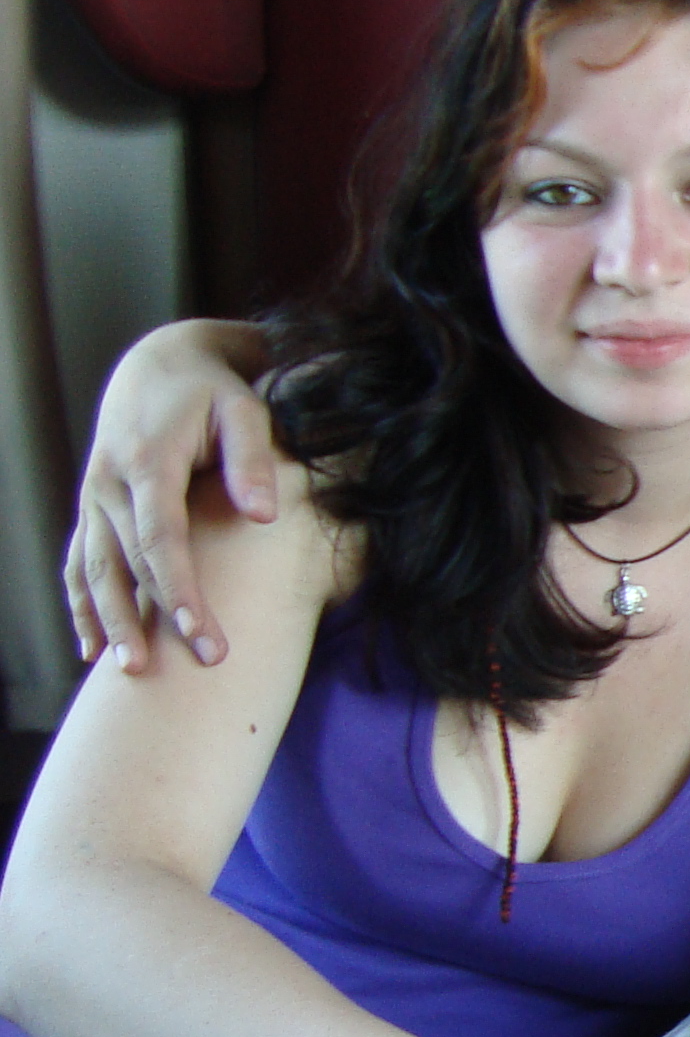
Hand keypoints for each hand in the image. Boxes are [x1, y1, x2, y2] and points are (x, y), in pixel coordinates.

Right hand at [65, 323, 276, 668]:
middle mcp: (109, 485)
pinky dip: (82, 605)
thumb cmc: (213, 390)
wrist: (159, 365)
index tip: (204, 635)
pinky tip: (92, 648)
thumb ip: (251, 458)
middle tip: (199, 666)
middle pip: (128, 565)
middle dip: (156, 619)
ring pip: (95, 569)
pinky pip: (80, 563)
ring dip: (111, 621)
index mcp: (147, 463)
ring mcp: (94, 498)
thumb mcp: (243, 409)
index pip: (161, 539)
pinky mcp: (92, 509)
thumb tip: (262, 515)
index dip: (181, 590)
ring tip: (133, 670)